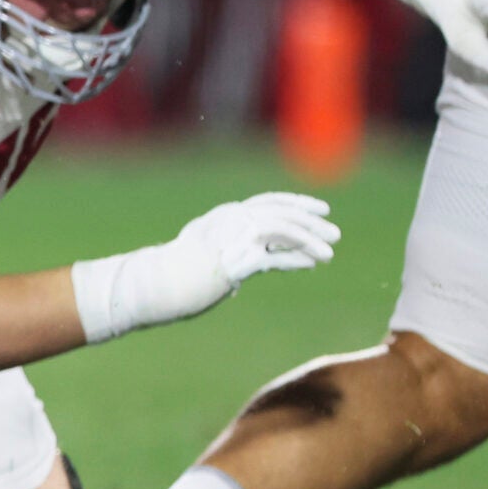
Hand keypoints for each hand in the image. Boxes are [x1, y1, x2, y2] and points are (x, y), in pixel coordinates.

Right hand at [71, 191, 338, 343]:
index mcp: (223, 216)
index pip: (267, 203)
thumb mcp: (203, 257)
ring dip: (310, 239)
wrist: (153, 285)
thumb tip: (243, 275)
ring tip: (330, 251)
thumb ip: (226, 257)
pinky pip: (275, 255)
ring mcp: (232, 237)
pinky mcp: (235, 258)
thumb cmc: (173, 277)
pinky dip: (296, 257)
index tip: (319, 209)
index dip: (296, 204)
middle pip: (280, 213)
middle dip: (310, 222)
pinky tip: (313, 263)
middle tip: (334, 232)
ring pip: (282, 229)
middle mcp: (229, 220)